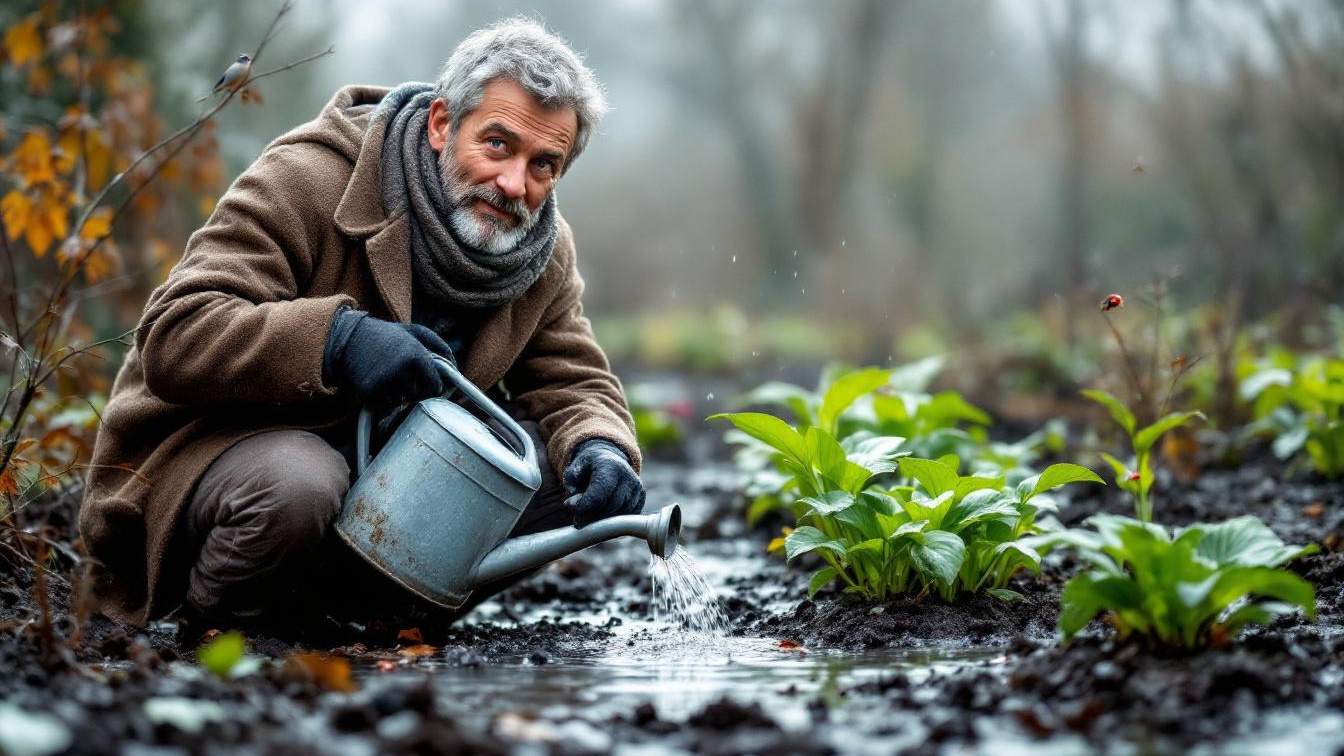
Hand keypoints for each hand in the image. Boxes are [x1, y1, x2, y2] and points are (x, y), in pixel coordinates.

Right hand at [324, 308, 456, 407]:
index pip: (435, 386)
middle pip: (419, 396)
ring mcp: (384, 383)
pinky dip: (383, 398)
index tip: (429, 385)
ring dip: (399, 394)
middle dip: (416, 391)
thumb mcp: (414, 331)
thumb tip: (456, 369)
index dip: (434, 388)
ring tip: (388, 376)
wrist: (347, 338)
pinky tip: (377, 382)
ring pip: (402, 402)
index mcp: (416, 355)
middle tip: (405, 378)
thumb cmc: (385, 335)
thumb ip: (439, 346)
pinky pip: (385, 405)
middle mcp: (401, 370)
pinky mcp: (368, 393)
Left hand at [563, 439, 644, 527]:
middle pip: (611, 506)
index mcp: (610, 466)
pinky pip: (627, 517)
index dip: (586, 510)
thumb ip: (571, 488)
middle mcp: (627, 476)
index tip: (575, 521)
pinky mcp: (641, 498)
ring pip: (620, 514)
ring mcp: (637, 487)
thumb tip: (574, 507)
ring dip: (604, 521)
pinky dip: (614, 521)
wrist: (608, 460)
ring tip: (590, 517)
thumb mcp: (573, 471)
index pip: (599, 494)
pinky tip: (603, 516)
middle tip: (580, 522)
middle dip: (594, 519)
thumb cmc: (588, 469)